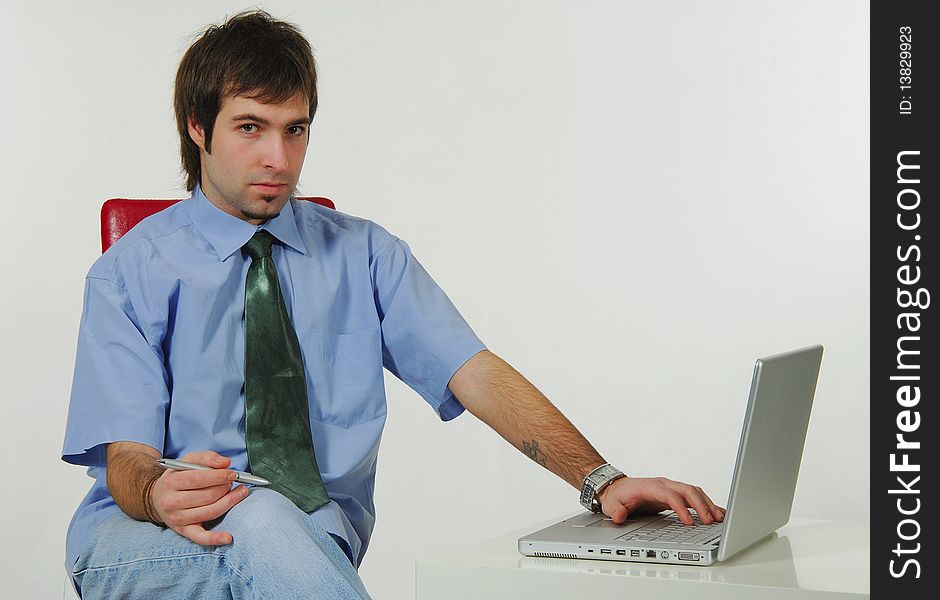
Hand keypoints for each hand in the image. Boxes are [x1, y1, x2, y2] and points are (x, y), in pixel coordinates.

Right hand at [149, 450, 249, 545]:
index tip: (232, 473)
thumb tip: (225, 463)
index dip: (219, 476)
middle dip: (225, 487)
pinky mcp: (184, 531)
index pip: (198, 479)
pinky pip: (200, 538)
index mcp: (171, 482)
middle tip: (232, 482)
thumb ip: (206, 458)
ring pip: (210, 512)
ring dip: (229, 502)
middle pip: (207, 496)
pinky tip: (228, 538)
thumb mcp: (187, 461)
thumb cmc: (177, 477)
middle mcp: (172, 502)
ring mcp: (177, 519)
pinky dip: (215, 539)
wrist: (158, 498)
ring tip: (240, 493)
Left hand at [597, 476, 724, 524]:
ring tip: (719, 519)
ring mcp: (670, 488)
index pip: (670, 495)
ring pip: (694, 492)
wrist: (617, 488)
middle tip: (710, 522)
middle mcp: (663, 484)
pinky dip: (706, 503)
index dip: (681, 508)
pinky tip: (717, 512)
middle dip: (701, 505)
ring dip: (707, 504)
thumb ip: (615, 510)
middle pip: (687, 490)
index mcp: (650, 487)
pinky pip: (694, 496)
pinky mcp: (675, 494)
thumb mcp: (611, 504)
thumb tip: (620, 516)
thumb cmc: (617, 496)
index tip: (689, 523)